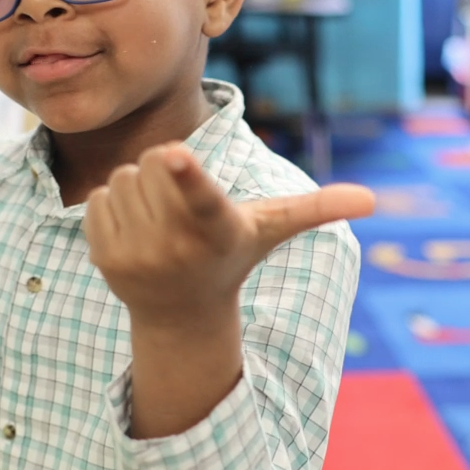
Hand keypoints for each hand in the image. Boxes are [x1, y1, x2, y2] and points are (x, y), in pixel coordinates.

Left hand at [84, 143, 374, 329]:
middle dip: (164, 170)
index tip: (174, 156)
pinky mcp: (103, 258)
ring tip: (160, 219)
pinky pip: (97, 199)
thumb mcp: (268, 230)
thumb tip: (373, 200)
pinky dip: (113, 205)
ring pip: (123, 178)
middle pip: (152, 162)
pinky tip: (135, 231)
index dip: (187, 174)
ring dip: (139, 189)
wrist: (180, 313)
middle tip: (180, 204)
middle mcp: (176, 247)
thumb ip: (315, 208)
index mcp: (217, 229)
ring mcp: (136, 256)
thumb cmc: (229, 254)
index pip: (200, 196)